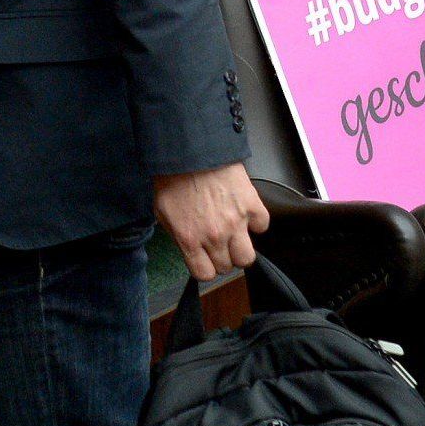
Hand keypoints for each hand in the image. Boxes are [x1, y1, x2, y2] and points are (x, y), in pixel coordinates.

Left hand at [154, 162, 269, 280]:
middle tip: (217, 240)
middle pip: (226, 267)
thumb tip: (189, 249)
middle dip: (221, 256)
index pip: (204, 275)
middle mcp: (214, 236)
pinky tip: (244, 212)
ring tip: (233, 234)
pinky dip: (255, 221)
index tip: (205, 258)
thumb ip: (177, 235)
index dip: (205, 267)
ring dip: (240, 248)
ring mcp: (236, 222)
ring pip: (247, 257)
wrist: (190, 150)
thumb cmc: (172, 178)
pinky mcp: (252, 206)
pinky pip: (262, 227)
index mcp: (189, 240)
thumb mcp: (162, 211)